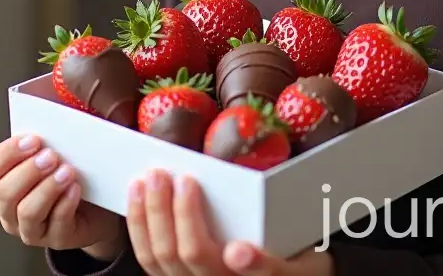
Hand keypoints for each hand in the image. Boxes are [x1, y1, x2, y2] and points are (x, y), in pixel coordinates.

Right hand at [0, 133, 125, 258]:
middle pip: (6, 192)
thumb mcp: (64, 147)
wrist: (102, 204)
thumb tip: (65, 107)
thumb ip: (56, 131)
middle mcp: (11, 208)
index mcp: (6, 180)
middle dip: (28, 171)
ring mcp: (32, 228)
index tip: (33, 139)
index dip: (8, 153)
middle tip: (51, 155)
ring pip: (27, 212)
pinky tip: (76, 189)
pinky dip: (65, 205)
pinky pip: (55, 225)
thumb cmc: (77, 168)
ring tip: (68, 172)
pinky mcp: (56, 239)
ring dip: (47, 189)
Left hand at [128, 169, 332, 275]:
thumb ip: (278, 256)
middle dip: (179, 215)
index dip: (252, 264)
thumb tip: (238, 250)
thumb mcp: (305, 261)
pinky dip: (138, 224)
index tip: (240, 250)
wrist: (277, 275)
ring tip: (151, 178)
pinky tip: (137, 196)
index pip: (263, 274)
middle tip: (178, 176)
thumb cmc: (291, 263)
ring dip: (150, 215)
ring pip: (161, 258)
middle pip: (193, 256)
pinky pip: (148, 258)